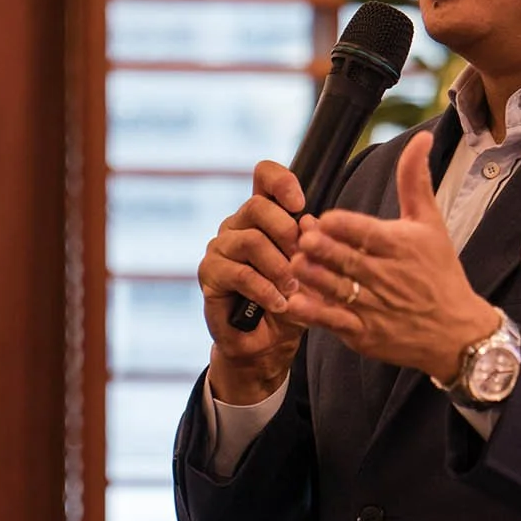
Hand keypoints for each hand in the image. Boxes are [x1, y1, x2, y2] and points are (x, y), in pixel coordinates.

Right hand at [198, 160, 309, 402]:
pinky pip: (240, 273)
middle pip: (258, 206)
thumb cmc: (291, 300)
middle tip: (303, 261)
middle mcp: (237, 225)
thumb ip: (310, 244)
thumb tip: (309, 221)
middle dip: (288, 234)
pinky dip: (265, 290)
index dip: (281, 181)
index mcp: (263, 216)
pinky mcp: (210, 274)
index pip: (263, 177)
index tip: (300, 203)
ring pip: (251, 240)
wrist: (267, 343)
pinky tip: (280, 304)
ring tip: (294, 289)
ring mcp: (220, 248)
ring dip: (279, 267)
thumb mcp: (310, 270)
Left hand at [284, 133, 500, 380]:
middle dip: (321, 249)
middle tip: (301, 238)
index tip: (324, 219)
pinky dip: (313, 312)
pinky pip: (333, 321)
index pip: (367, 232)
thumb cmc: (439, 272)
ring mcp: (375, 307)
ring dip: (312, 276)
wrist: (456, 332)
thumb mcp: (430, 224)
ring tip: (294, 264)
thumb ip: (415, 180)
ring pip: (336, 288)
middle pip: (347, 260)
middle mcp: (388, 276)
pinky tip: (294, 300)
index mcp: (401, 246)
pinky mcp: (365, 334)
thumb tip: (421, 137)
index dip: (342, 225)